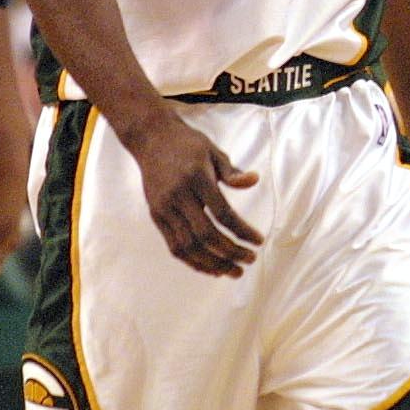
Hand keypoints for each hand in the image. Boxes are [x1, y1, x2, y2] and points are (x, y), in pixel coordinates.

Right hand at [126, 110, 262, 276]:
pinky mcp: (156, 215)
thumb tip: (254, 181)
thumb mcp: (213, 151)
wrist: (151, 138)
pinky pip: (174, 246)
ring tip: (233, 271)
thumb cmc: (188, 144)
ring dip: (213, 263)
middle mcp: (178, 195)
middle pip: (206, 234)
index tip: (258, 241)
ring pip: (189, 246)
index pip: (223, 213)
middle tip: (249, 260)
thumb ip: (232, 172)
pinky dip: (193, 261)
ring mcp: (164, 207)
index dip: (242, 231)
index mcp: (197, 177)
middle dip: (231, 252)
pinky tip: (211, 267)